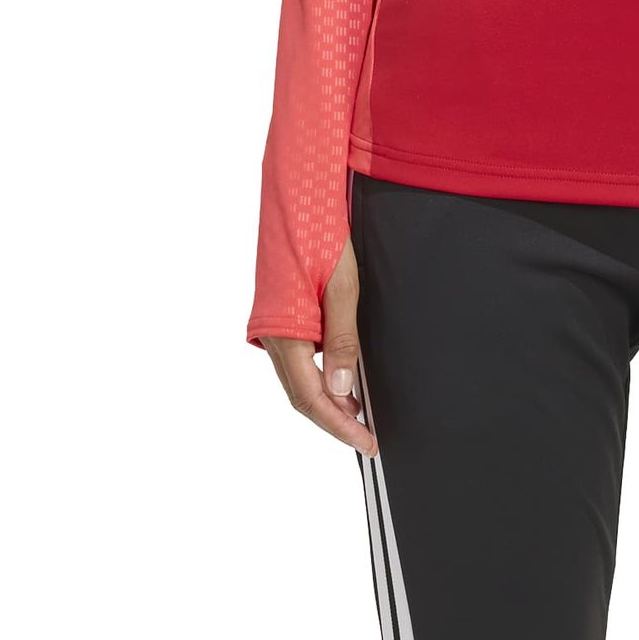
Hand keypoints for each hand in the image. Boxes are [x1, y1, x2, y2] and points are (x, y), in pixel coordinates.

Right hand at [257, 237, 378, 455]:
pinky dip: (319, 373)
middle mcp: (271, 336)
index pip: (310, 398)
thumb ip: (342, 340)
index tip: (366, 443)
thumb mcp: (341, 287)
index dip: (339, 425)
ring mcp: (273, 327)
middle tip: (367, 434)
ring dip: (326, 398)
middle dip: (333, 418)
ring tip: (360, 410)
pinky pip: (297, 358)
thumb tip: (342, 389)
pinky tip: (341, 375)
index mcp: (284, 333)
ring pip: (298, 378)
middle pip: (301, 394)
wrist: (297, 196)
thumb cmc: (320, 234)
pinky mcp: (280, 316)